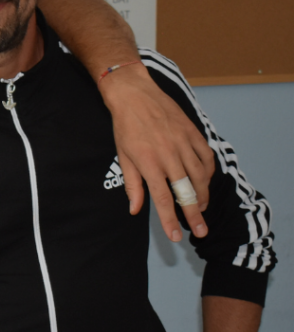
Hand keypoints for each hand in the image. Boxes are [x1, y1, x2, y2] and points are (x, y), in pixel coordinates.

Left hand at [99, 63, 213, 242]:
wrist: (134, 94)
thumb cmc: (125, 126)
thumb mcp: (123, 156)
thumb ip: (132, 185)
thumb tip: (135, 209)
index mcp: (148, 163)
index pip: (162, 199)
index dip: (169, 220)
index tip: (175, 237)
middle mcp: (168, 155)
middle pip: (186, 191)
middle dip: (194, 214)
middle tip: (200, 231)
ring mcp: (183, 143)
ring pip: (200, 176)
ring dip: (202, 195)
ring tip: (200, 208)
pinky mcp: (193, 132)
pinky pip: (207, 157)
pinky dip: (208, 172)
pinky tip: (205, 182)